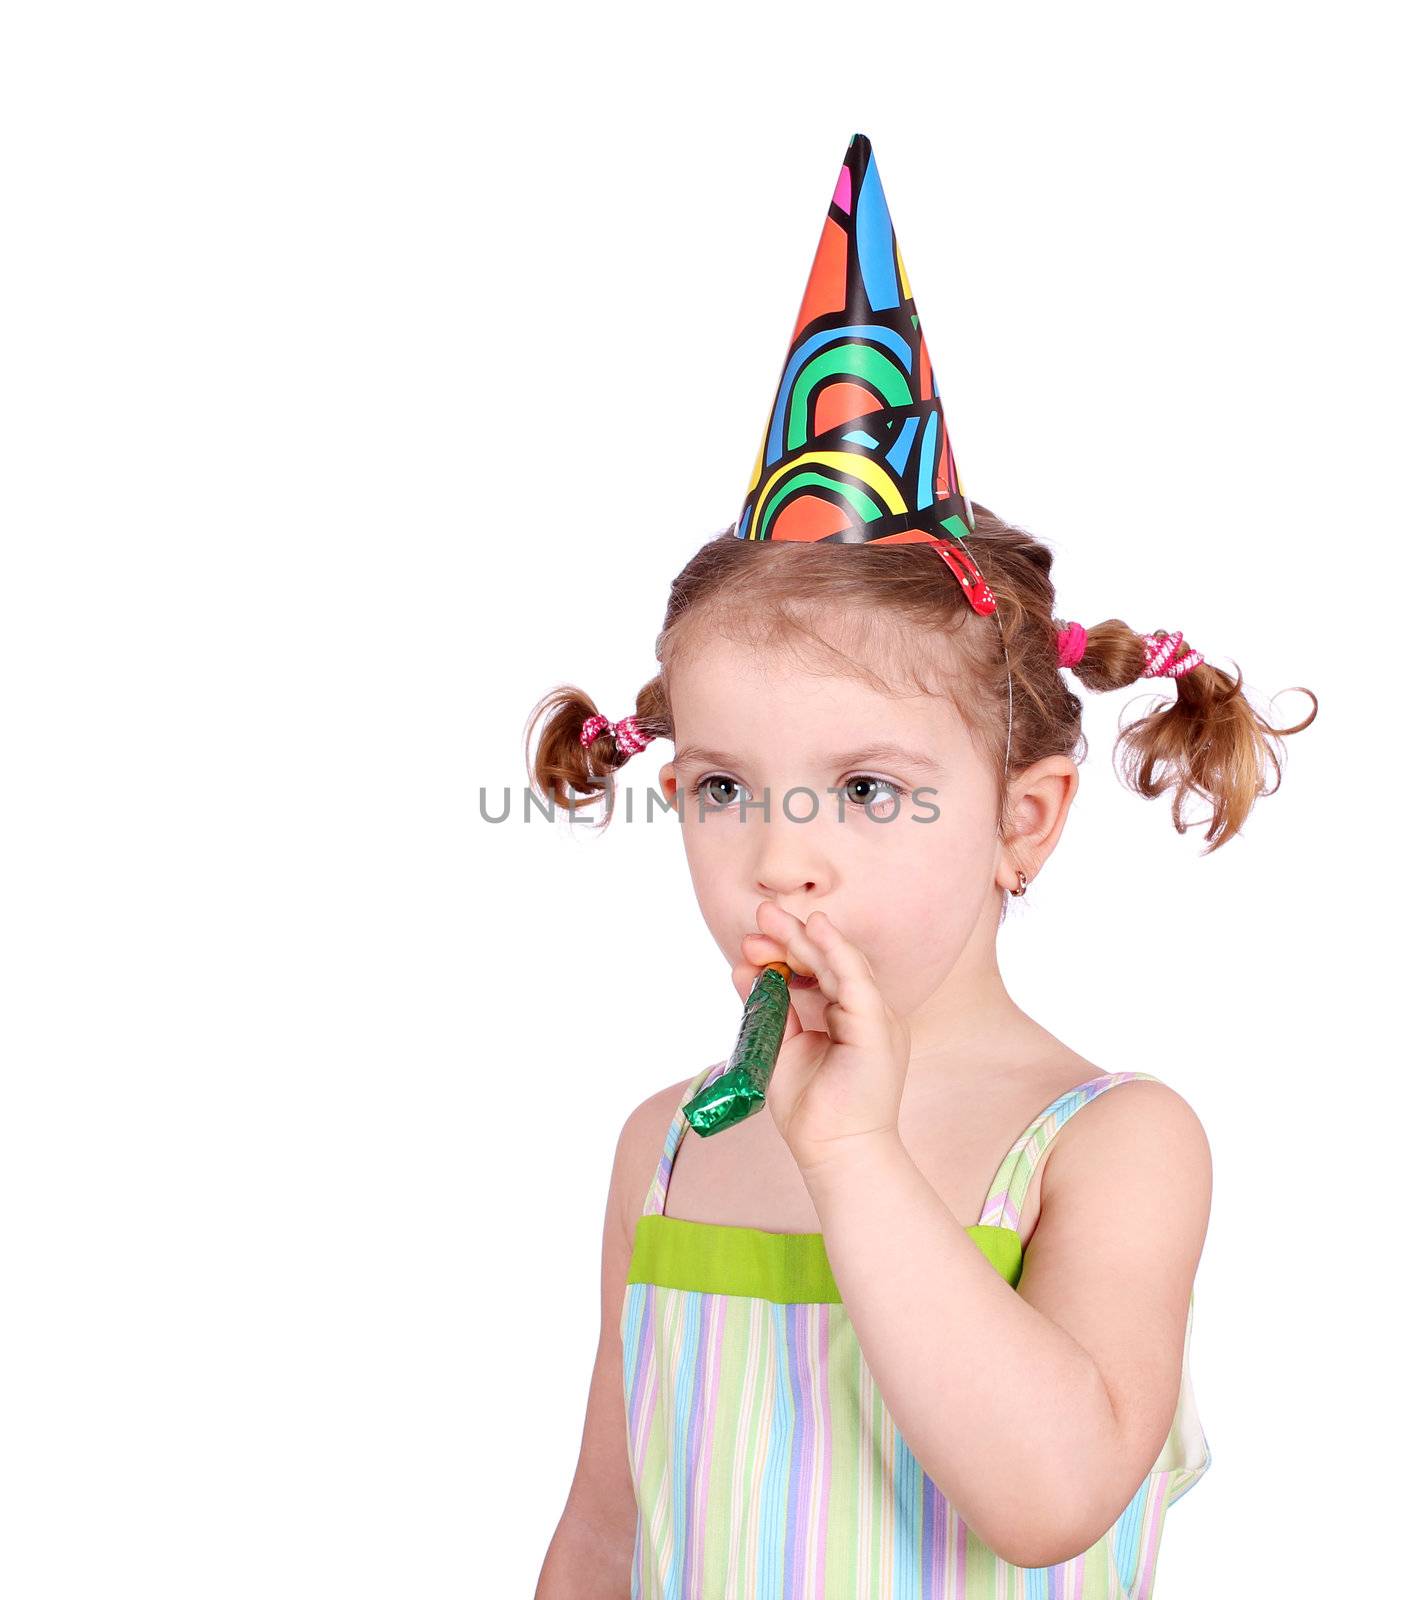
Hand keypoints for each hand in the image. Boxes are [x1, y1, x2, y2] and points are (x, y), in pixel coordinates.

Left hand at [732, 901, 910, 1178]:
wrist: (833, 1154)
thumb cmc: (811, 1111)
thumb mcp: (779, 1046)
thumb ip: (767, 1007)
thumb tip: (742, 968)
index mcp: (849, 1020)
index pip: (818, 972)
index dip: (784, 952)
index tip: (750, 943)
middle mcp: (867, 1014)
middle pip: (828, 963)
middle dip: (791, 937)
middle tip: (760, 913)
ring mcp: (876, 1020)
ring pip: (840, 965)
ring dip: (804, 939)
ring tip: (771, 917)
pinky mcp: (877, 1028)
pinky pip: (856, 980)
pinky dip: (836, 951)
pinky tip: (816, 929)